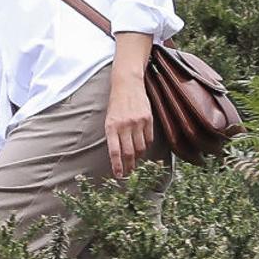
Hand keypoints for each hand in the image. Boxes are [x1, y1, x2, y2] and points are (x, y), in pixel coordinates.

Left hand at [105, 32, 153, 177]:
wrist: (127, 82)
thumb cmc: (116, 102)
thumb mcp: (109, 118)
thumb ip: (113, 135)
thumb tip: (118, 154)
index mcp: (111, 125)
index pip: (115, 151)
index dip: (117, 165)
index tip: (118, 175)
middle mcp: (124, 125)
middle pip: (129, 152)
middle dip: (129, 165)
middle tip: (128, 173)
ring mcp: (137, 122)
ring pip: (140, 147)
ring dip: (138, 158)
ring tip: (135, 163)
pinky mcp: (148, 118)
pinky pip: (149, 138)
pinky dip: (146, 146)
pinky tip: (143, 149)